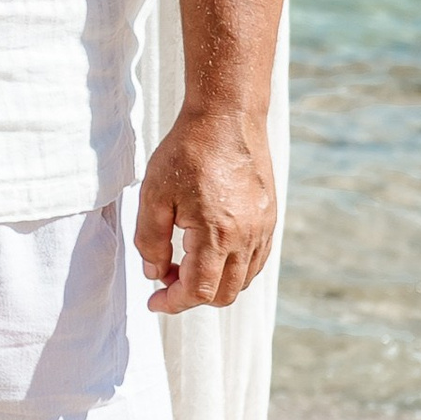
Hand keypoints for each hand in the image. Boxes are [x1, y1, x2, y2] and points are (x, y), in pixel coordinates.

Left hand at [135, 104, 277, 311]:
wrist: (227, 117)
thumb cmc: (187, 151)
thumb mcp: (153, 195)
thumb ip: (151, 241)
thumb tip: (155, 274)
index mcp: (217, 235)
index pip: (199, 291)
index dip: (173, 303)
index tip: (153, 301)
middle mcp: (247, 238)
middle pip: (224, 294)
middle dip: (192, 297)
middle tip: (165, 281)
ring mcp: (263, 229)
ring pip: (243, 280)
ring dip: (214, 284)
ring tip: (183, 265)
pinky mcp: (270, 218)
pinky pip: (256, 260)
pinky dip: (233, 269)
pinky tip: (210, 253)